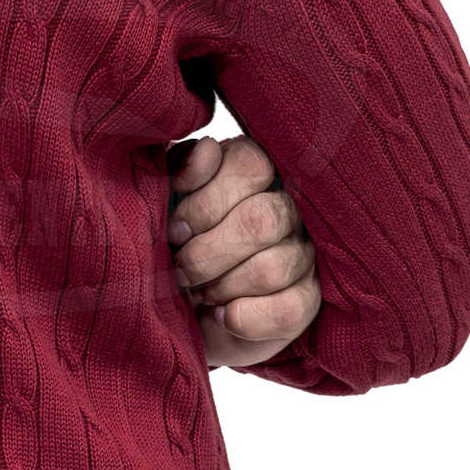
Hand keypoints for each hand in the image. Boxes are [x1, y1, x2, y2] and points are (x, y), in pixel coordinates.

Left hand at [166, 135, 320, 367]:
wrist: (173, 309)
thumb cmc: (171, 243)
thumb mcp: (162, 200)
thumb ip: (178, 169)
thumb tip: (206, 151)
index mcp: (252, 170)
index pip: (251, 166)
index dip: (206, 204)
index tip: (175, 231)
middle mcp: (287, 205)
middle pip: (262, 220)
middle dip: (206, 254)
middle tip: (179, 270)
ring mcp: (303, 252)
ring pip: (271, 268)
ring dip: (221, 287)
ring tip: (200, 293)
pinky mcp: (308, 299)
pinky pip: (288, 310)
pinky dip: (245, 319)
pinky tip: (223, 315)